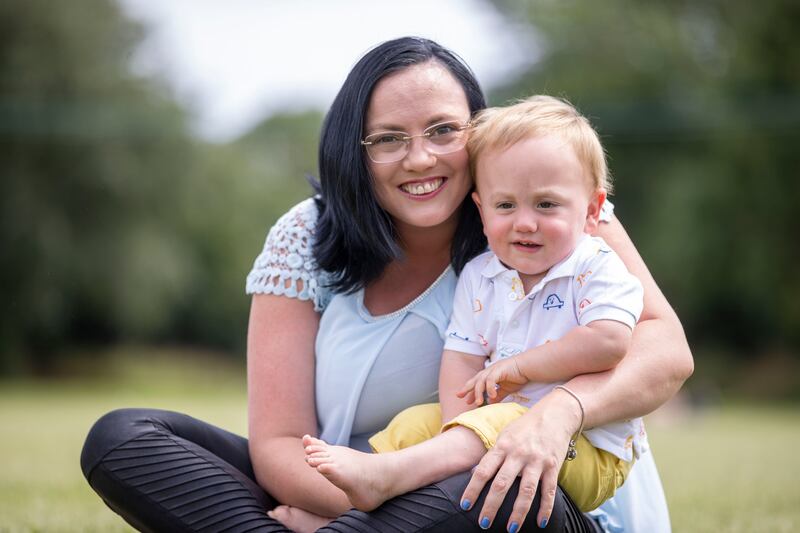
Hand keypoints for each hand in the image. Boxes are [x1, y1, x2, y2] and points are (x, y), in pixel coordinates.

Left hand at [457, 357, 527, 405]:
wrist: (527, 367)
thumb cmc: (518, 376)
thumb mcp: (506, 389)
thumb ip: (498, 395)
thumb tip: (491, 402)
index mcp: (490, 375)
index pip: (477, 384)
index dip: (471, 392)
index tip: (466, 401)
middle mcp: (489, 371)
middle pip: (475, 380)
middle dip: (467, 388)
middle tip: (459, 396)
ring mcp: (493, 370)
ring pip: (481, 381)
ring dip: (478, 392)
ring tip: (478, 403)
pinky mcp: (499, 369)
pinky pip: (491, 379)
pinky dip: (489, 387)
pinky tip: (491, 396)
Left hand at [458, 390, 580, 530]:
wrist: (554, 414)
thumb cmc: (524, 428)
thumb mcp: (504, 435)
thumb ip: (493, 455)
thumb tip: (476, 474)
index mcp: (502, 446)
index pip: (483, 471)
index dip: (473, 489)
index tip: (465, 505)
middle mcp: (518, 454)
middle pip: (502, 484)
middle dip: (491, 506)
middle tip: (483, 523)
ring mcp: (536, 461)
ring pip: (526, 491)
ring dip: (518, 512)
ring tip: (510, 528)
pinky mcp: (553, 466)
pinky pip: (549, 491)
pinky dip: (545, 508)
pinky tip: (540, 522)